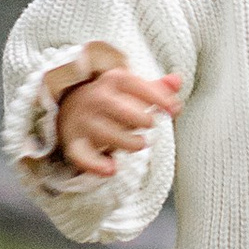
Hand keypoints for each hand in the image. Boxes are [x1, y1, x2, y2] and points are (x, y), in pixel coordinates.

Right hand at [55, 68, 183, 176]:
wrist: (71, 105)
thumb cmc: (114, 99)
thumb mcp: (133, 88)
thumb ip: (157, 88)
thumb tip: (177, 81)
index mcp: (114, 80)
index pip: (138, 86)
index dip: (160, 99)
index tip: (173, 109)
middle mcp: (96, 98)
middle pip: (122, 110)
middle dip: (142, 120)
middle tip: (150, 123)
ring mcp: (84, 121)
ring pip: (107, 134)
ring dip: (129, 143)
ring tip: (140, 143)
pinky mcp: (75, 143)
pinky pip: (83, 156)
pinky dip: (96, 165)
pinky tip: (112, 169)